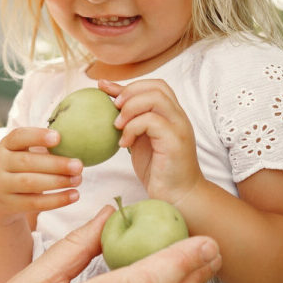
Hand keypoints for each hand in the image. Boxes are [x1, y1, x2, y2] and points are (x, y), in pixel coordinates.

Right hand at [0, 126, 83, 226]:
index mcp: (5, 146)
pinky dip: (57, 200)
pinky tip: (74, 195)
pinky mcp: (9, 205)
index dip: (37, 136)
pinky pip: (35, 203)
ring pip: (31, 183)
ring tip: (78, 179)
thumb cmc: (18, 169)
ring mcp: (2, 185)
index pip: (18, 137)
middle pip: (27, 162)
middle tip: (79, 165)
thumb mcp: (20, 154)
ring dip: (58, 181)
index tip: (58, 137)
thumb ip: (42, 148)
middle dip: (56, 164)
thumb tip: (76, 144)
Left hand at [99, 78, 203, 206]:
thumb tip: (110, 104)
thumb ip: (132, 122)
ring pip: (155, 98)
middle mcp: (178, 117)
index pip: (155, 86)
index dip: (129, 85)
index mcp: (171, 115)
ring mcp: (179, 127)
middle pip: (156, 87)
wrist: (179, 197)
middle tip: (113, 109)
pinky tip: (124, 144)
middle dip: (129, 93)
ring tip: (117, 126)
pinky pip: (151, 121)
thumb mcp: (140, 141)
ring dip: (130, 108)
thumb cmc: (158, 171)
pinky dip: (132, 128)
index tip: (104, 89)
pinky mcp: (175, 141)